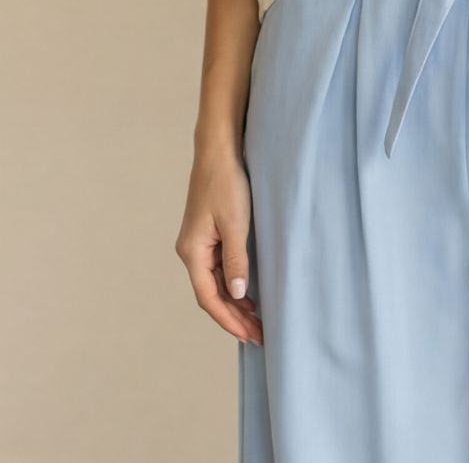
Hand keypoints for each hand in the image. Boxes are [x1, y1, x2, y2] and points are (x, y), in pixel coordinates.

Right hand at [175, 146, 262, 345]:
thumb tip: (236, 295)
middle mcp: (191, 251)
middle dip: (234, 316)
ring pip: (215, 283)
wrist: (219, 151)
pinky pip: (219, 268)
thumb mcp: (235, 224)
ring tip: (257, 320)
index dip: (228, 320)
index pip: (208, 298)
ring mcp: (199, 243)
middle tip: (259, 334)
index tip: (249, 336)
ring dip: (234, 302)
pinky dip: (232, 284)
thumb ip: (236, 261)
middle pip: (211, 294)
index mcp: (192, 252)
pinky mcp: (208, 234)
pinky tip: (247, 293)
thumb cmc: (226, 183)